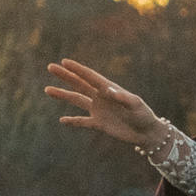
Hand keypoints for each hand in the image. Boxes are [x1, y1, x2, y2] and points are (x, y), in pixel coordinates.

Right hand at [45, 59, 164, 147]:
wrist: (147, 133)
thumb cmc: (144, 115)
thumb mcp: (136, 105)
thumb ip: (123, 97)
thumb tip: (108, 90)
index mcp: (109, 89)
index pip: (90, 77)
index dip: (77, 69)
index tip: (64, 62)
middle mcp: (101, 97)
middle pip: (79, 84)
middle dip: (65, 76)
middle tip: (50, 67)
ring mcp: (99, 110)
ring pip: (77, 100)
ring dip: (63, 95)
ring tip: (48, 90)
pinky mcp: (99, 124)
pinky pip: (83, 122)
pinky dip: (73, 121)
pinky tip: (62, 120)